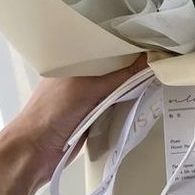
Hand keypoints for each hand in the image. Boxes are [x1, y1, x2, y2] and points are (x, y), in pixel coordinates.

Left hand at [3, 54, 147, 188]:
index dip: (127, 44)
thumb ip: (119, 77)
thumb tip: (149, 61)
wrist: (33, 154)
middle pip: (113, 68)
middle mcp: (81, 76)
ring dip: (132, 85)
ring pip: (116, 87)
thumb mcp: (88, 89)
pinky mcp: (92, 116)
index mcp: (73, 61)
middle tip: (162, 57)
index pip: (105, 47)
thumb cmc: (52, 113)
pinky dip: (127, 103)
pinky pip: (115, 105)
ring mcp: (86, 97)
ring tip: (160, 72)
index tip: (152, 40)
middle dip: (133, 65)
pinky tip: (146, 95)